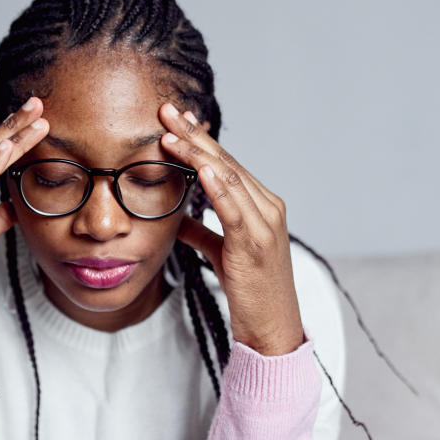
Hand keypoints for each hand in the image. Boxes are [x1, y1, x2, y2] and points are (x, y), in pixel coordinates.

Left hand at [158, 102, 306, 355]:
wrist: (272, 327)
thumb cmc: (249, 292)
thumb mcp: (220, 254)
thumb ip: (202, 232)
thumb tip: (178, 218)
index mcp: (261, 206)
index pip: (227, 163)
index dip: (199, 140)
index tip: (174, 120)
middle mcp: (268, 207)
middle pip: (226, 162)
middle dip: (194, 135)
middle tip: (167, 111)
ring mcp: (265, 223)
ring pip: (228, 178)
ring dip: (197, 153)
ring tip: (170, 133)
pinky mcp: (256, 243)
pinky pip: (235, 208)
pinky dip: (218, 185)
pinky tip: (201, 168)